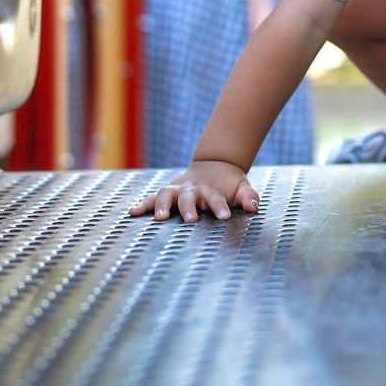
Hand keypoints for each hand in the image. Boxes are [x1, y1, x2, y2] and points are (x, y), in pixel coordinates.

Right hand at [129, 160, 258, 223]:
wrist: (215, 165)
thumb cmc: (229, 185)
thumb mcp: (241, 188)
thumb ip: (248, 197)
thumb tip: (253, 207)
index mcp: (210, 190)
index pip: (216, 198)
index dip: (220, 206)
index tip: (225, 217)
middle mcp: (191, 189)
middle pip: (188, 197)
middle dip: (189, 208)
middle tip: (191, 220)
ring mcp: (177, 190)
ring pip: (166, 194)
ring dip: (163, 205)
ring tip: (160, 218)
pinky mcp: (167, 193)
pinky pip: (152, 198)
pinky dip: (142, 204)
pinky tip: (132, 212)